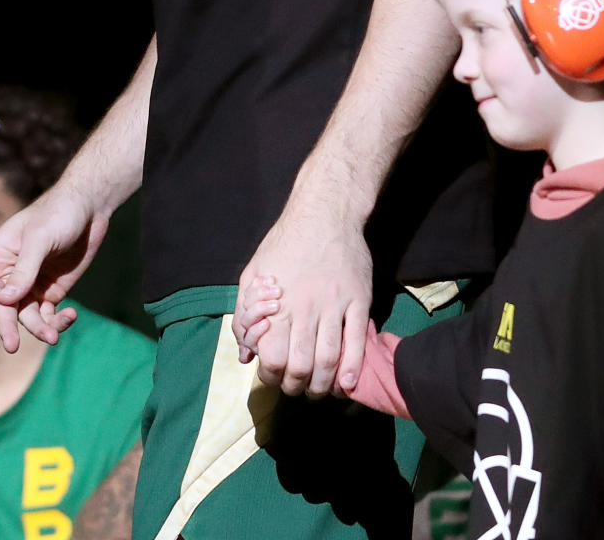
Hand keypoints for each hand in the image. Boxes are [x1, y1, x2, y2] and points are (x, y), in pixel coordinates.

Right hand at [0, 185, 108, 352]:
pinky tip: (70, 315)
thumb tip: (4, 301)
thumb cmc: (58, 213)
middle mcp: (9, 276)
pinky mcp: (52, 290)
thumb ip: (24, 270)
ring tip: (53, 336)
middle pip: (2, 310)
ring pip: (27, 317)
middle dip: (7, 328)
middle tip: (12, 345)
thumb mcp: (39, 238)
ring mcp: (31, 285)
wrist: (89, 207)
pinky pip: (49, 315)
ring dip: (39, 329)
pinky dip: (58, 321)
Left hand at [234, 209, 371, 396]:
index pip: (272, 357)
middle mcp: (305, 309)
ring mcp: (335, 305)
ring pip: (330, 359)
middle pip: (301, 366)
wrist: (325, 213)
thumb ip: (245, 314)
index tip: (273, 375)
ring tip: (319, 390)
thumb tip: (244, 354)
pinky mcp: (359, 301)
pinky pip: (357, 341)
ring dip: (323, 385)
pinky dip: (352, 368)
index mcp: (277, 304)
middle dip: (296, 385)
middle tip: (296, 386)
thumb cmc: (285, 243)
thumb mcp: (253, 272)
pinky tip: (346, 383)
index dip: (271, 375)